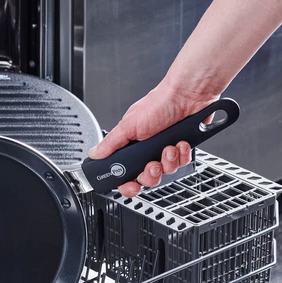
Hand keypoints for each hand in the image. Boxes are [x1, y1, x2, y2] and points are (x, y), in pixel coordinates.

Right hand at [87, 81, 218, 196]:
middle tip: (152, 165)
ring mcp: (164, 151)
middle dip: (150, 174)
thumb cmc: (159, 103)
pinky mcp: (181, 150)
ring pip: (165, 172)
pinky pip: (181, 163)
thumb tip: (94, 154)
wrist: (187, 95)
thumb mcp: (128, 126)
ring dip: (167, 162)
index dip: (127, 184)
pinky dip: (181, 155)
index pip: (125, 173)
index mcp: (131, 146)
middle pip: (146, 178)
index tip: (131, 186)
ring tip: (168, 148)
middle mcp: (147, 150)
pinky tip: (179, 143)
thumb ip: (110, 143)